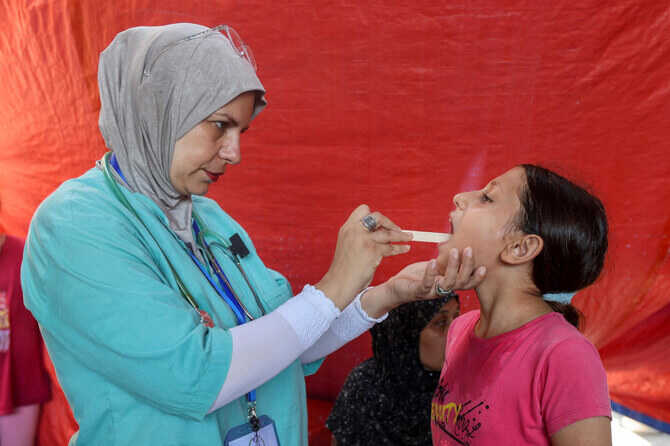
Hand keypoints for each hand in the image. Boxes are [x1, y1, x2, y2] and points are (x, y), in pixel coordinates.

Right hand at [316, 204, 411, 309]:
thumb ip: (359, 236)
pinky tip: (406, 248)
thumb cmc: (345, 268)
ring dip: (401, 235)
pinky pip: (390, 247)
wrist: (338, 283)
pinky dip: (400, 248)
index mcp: (347, 228)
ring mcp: (363, 240)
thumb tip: (380, 232)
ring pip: (387, 233)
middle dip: (389, 222)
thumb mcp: (347, 245)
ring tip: (410, 237)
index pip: (363, 210)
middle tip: (396, 229)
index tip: (382, 225)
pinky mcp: (372, 251)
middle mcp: (354, 230)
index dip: (374, 216)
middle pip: (377, 217)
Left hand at [360, 247, 486, 316]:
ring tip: (454, 251)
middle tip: (468, 249)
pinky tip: (433, 261)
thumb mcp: (434, 267)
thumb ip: (445, 261)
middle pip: (460, 282)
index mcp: (448, 284)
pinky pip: (427, 283)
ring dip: (453, 267)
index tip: (484, 266)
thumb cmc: (417, 276)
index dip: (476, 278)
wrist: (397, 288)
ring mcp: (431, 292)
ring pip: (447, 283)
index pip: (466, 283)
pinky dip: (431, 273)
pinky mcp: (418, 291)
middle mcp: (442, 290)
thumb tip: (457, 245)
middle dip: (467, 266)